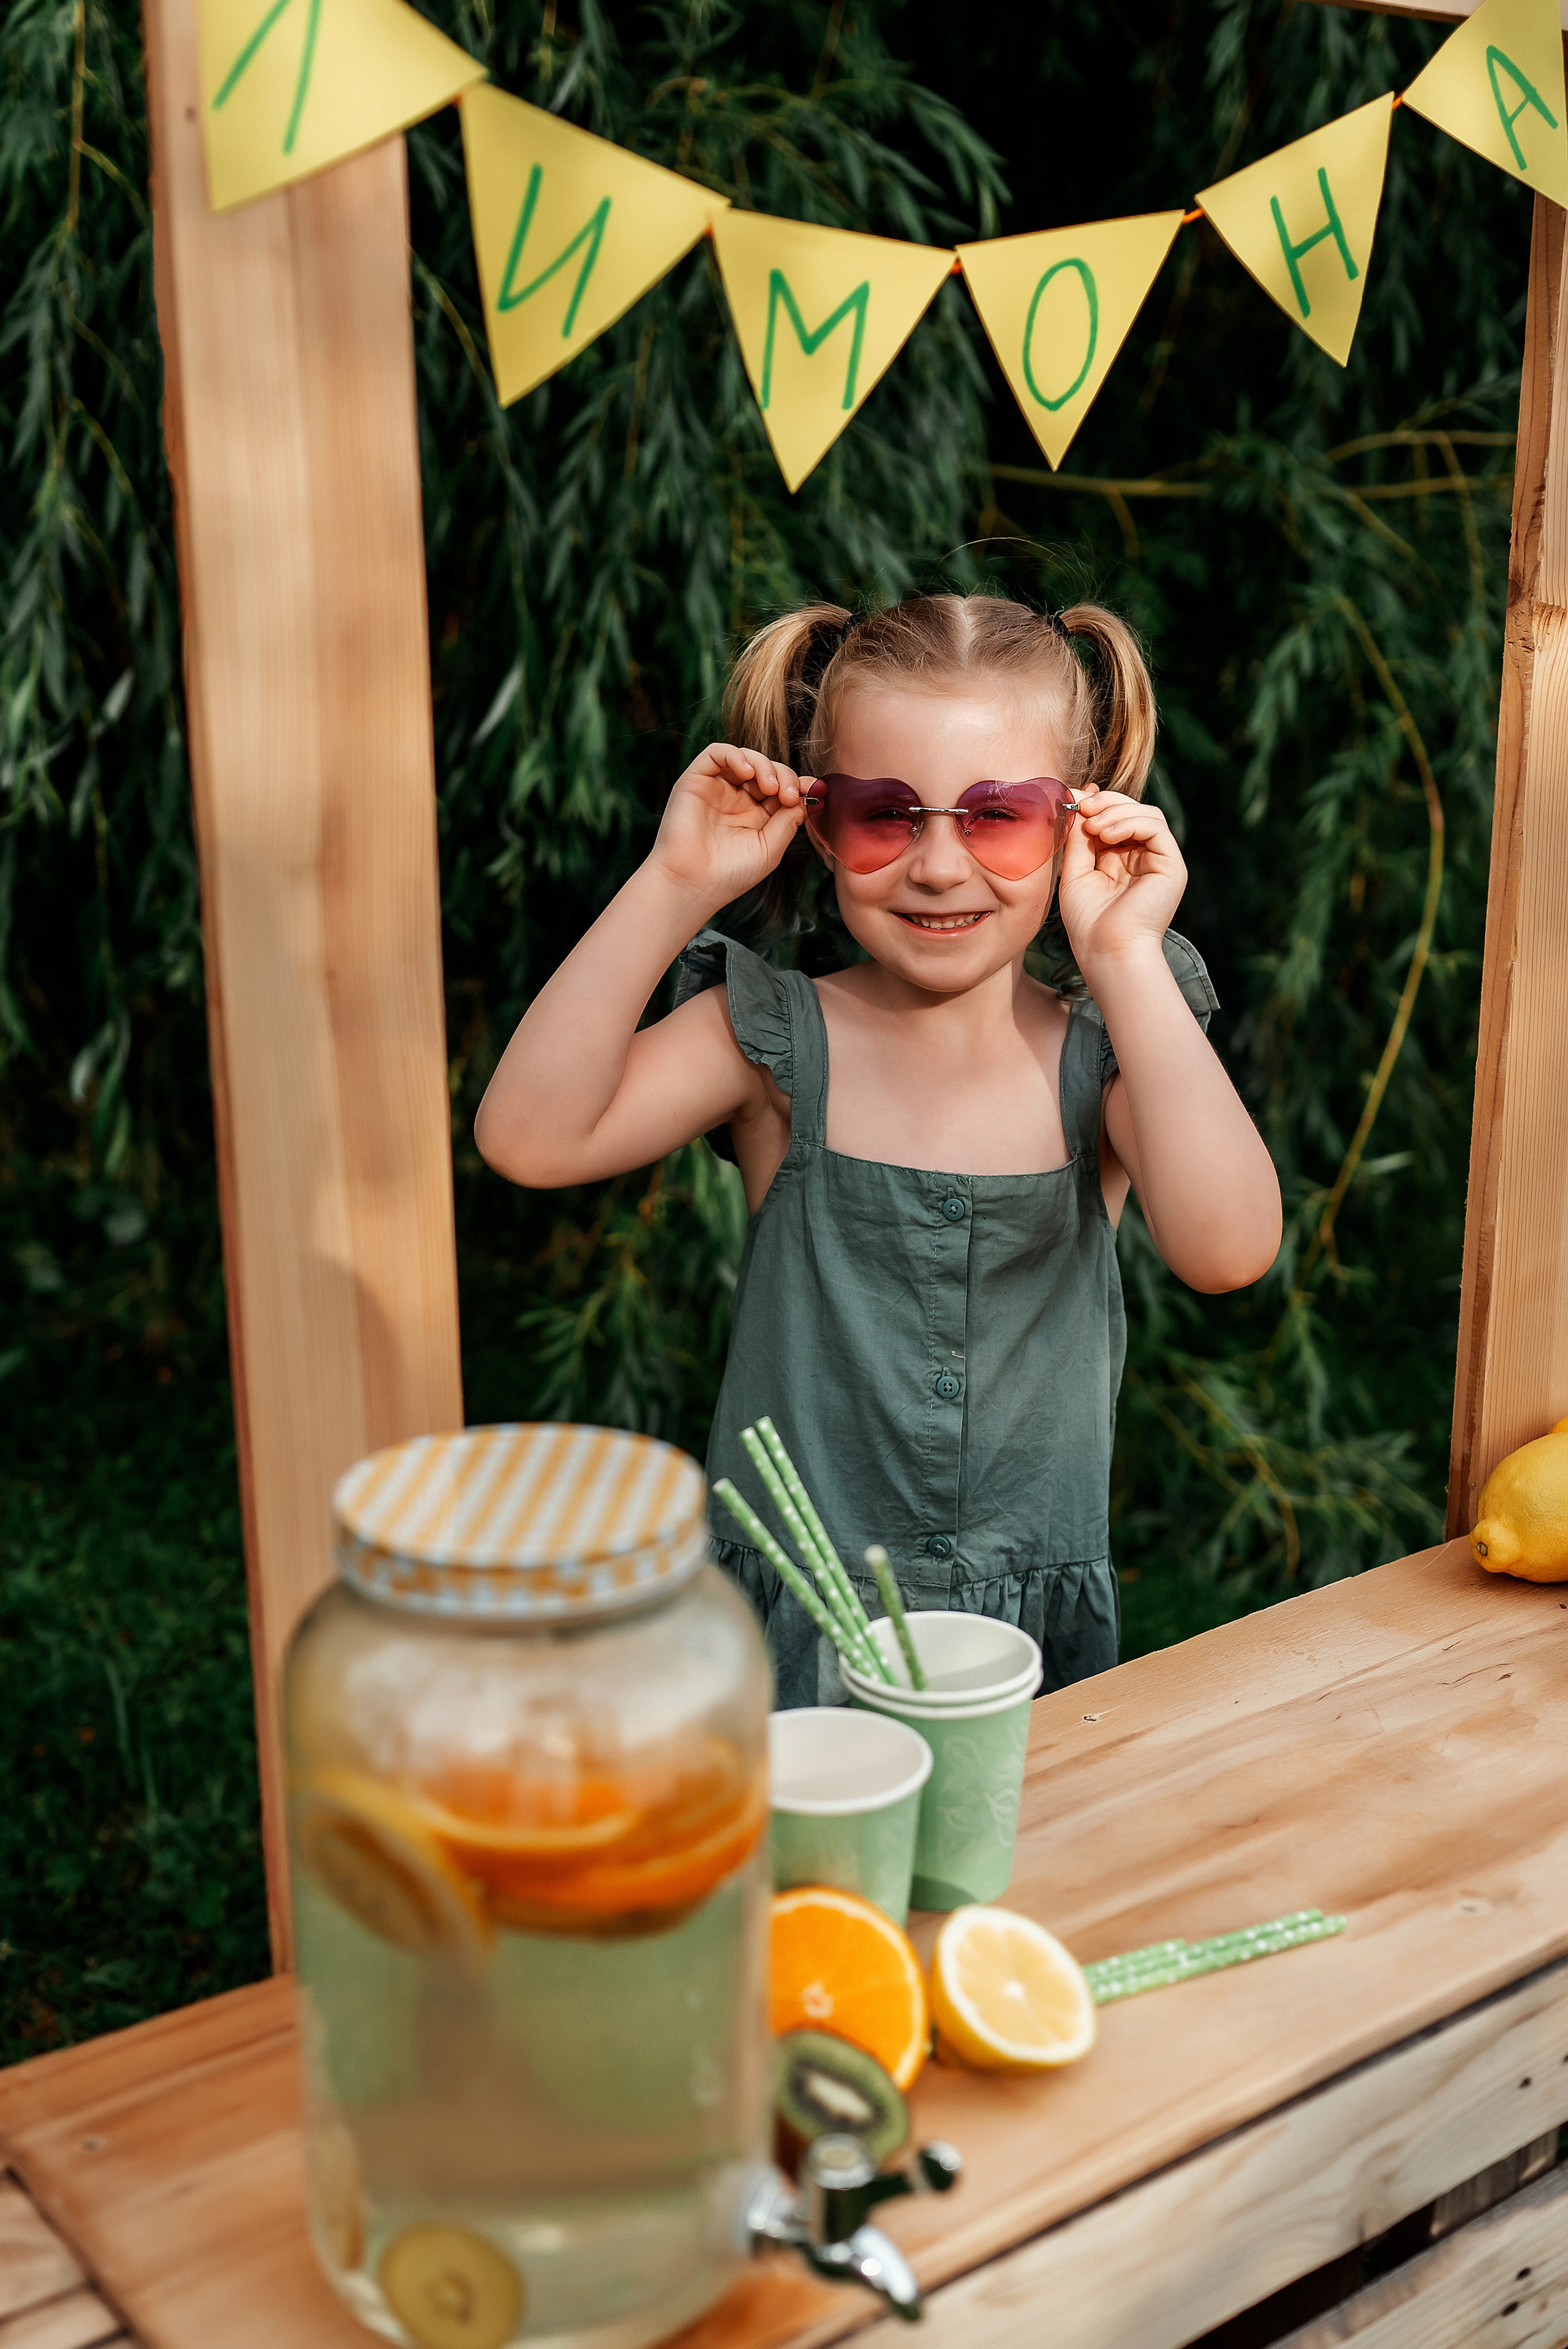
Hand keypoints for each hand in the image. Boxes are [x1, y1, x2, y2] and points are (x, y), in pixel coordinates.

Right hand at [648, 743, 808, 908]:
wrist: (692, 883)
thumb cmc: (731, 874)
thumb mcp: (771, 848)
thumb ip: (788, 821)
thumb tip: (808, 798)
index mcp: (757, 816)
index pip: (782, 788)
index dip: (800, 784)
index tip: (814, 790)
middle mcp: (738, 799)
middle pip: (768, 770)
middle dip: (785, 777)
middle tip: (790, 795)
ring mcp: (717, 788)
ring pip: (746, 758)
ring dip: (765, 765)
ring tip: (771, 787)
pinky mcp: (696, 780)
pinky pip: (716, 753)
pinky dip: (736, 755)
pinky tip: (747, 772)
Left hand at [1057, 787, 1186, 971]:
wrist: (1107, 951)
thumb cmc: (1088, 921)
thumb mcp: (1075, 872)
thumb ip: (1078, 838)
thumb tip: (1078, 801)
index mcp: (1120, 860)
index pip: (1114, 818)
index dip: (1094, 804)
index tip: (1070, 799)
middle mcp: (1142, 858)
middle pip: (1132, 810)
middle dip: (1105, 802)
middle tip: (1081, 806)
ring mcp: (1159, 860)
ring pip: (1146, 813)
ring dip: (1116, 810)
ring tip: (1092, 825)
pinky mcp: (1171, 865)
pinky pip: (1155, 826)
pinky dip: (1130, 822)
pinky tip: (1107, 834)